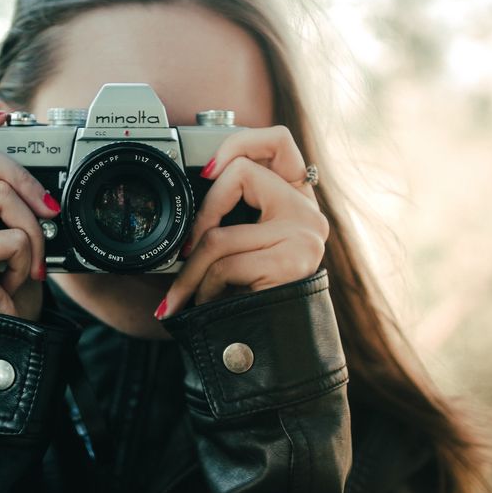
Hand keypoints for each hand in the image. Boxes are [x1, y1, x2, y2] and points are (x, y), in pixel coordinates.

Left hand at [159, 125, 327, 316]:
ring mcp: (305, 235)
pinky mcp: (293, 262)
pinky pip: (226, 264)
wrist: (282, 351)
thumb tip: (194, 192)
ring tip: (183, 297)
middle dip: (202, 214)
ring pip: (220, 234)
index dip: (238, 143)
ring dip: (190, 273)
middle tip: (185, 253)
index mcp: (298, 198)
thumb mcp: (247, 249)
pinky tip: (207, 305)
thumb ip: (236, 215)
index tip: (207, 172)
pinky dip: (205, 289)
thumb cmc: (255, 298)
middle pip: (242, 174)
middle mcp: (308, 211)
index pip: (278, 140)